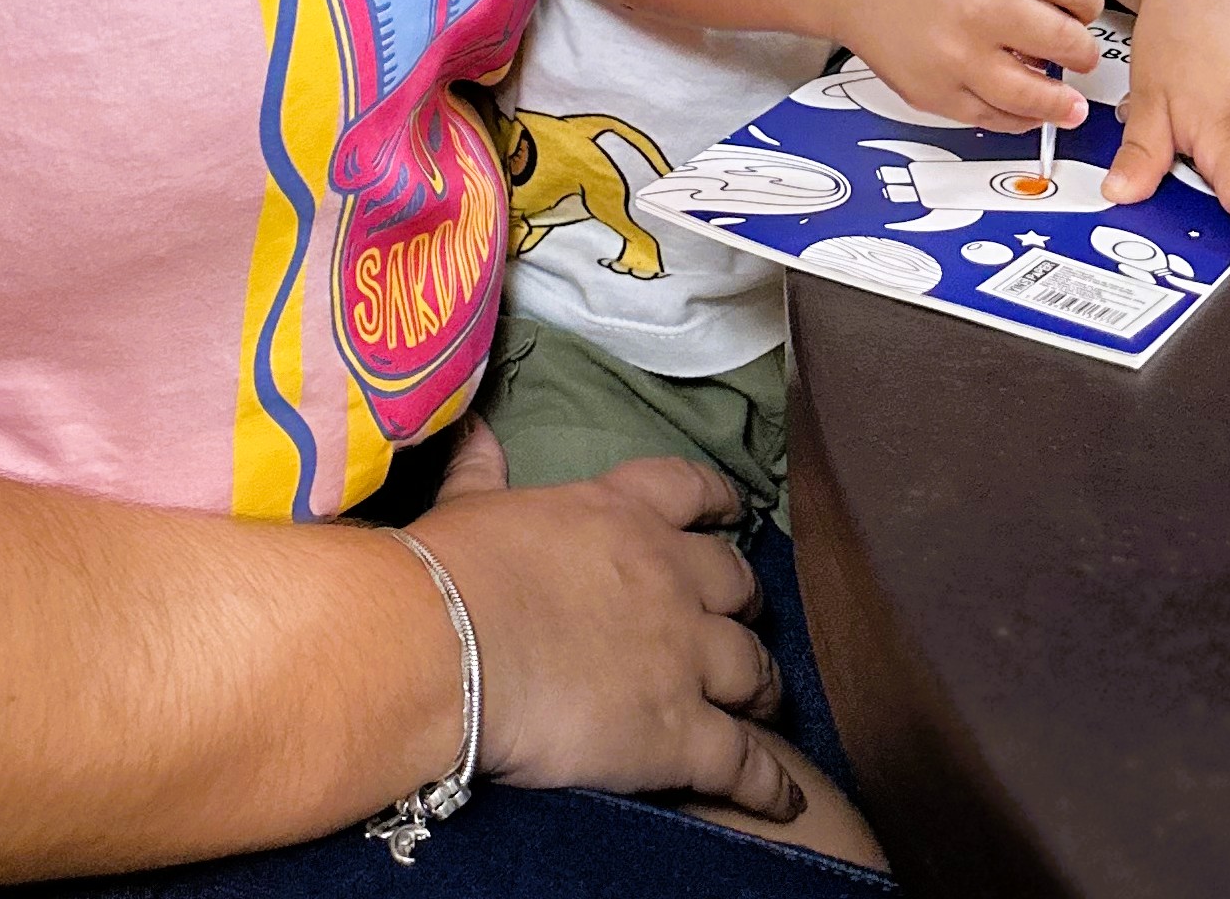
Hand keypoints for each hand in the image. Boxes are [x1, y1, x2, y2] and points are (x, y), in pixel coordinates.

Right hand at [414, 421, 804, 821]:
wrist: (444, 647)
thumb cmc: (450, 571)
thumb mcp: (469, 505)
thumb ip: (484, 470)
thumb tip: (476, 430)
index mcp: (619, 512)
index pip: (691, 490)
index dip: (719, 502)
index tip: (732, 512)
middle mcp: (668, 576)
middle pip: (738, 584)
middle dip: (745, 604)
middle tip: (737, 623)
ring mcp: (683, 656)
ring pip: (754, 669)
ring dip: (762, 686)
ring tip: (763, 704)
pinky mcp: (682, 735)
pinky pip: (747, 761)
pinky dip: (772, 784)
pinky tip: (784, 799)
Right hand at [834, 0, 1104, 130]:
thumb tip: (1071, 13)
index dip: (1086, 0)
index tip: (1079, 6)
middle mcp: (983, 14)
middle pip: (1072, 46)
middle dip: (1078, 49)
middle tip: (1071, 48)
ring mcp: (958, 60)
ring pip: (1041, 99)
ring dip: (1061, 100)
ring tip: (1065, 99)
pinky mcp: (936, 95)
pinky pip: (996, 120)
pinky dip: (1015, 115)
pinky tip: (1018, 103)